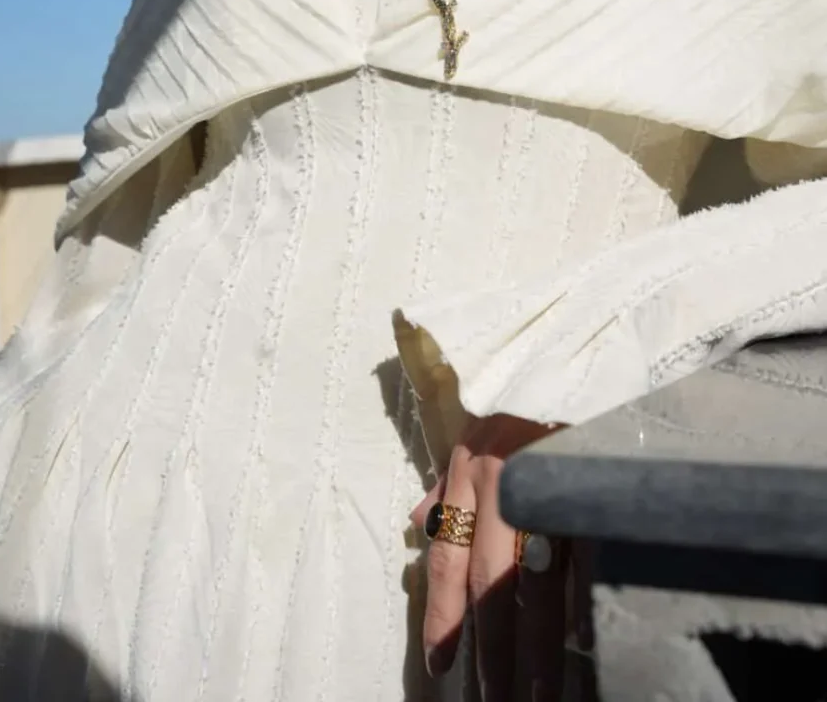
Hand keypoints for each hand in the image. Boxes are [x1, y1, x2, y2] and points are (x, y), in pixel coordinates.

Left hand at [411, 413, 594, 700]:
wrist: (581, 340)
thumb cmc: (526, 386)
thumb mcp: (478, 423)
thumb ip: (449, 479)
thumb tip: (417, 521)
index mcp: (470, 466)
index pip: (449, 556)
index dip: (443, 616)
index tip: (441, 666)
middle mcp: (502, 479)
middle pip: (492, 582)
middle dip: (491, 648)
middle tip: (493, 700)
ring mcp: (549, 481)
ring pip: (538, 581)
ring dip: (535, 645)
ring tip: (536, 693)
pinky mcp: (590, 481)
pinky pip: (581, 554)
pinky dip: (579, 601)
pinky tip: (579, 641)